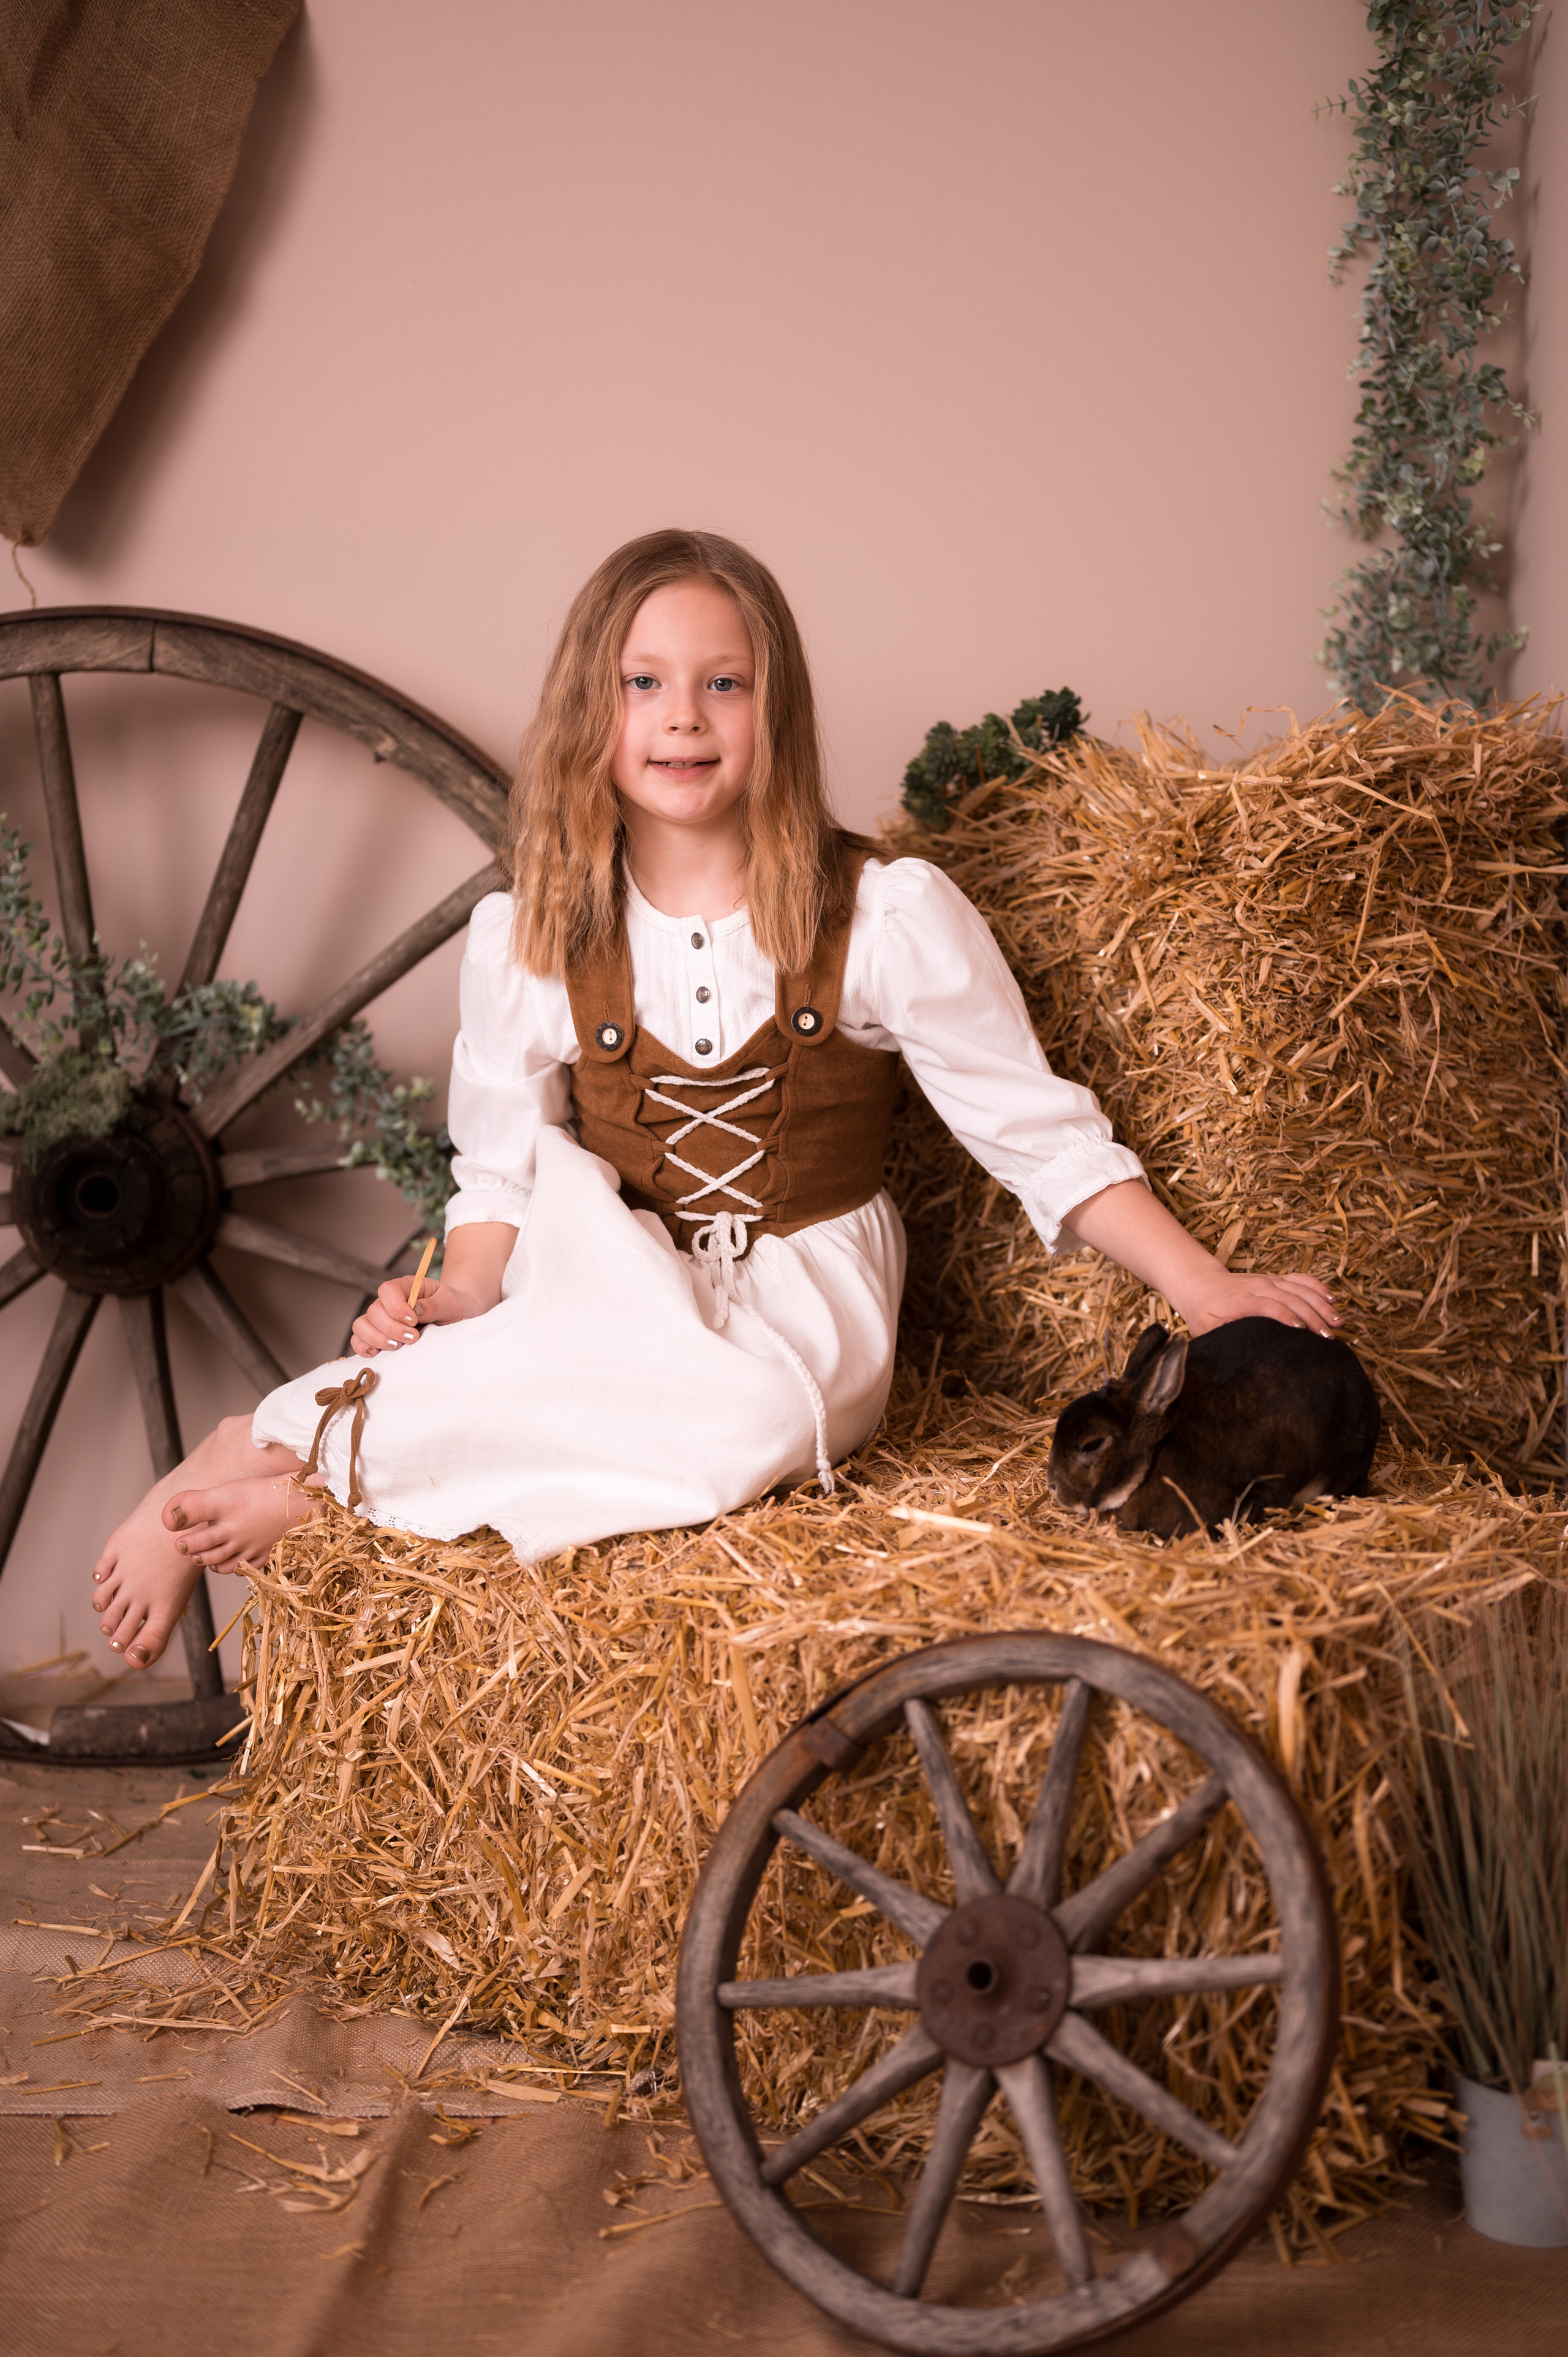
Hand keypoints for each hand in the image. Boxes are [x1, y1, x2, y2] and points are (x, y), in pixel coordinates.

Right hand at [351, 1273, 480, 1356]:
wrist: (456, 1319)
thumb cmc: (453, 1307)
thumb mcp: (451, 1303)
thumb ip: (435, 1305)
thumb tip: (415, 1310)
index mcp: (406, 1287)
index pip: (387, 1290)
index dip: (396, 1307)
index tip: (413, 1321)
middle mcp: (388, 1302)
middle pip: (374, 1312)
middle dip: (392, 1328)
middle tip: (413, 1338)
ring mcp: (380, 1320)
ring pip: (361, 1326)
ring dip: (377, 1339)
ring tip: (398, 1347)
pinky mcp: (378, 1336)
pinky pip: (358, 1340)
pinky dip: (363, 1348)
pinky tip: (378, 1354)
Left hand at [1171, 1266, 1340, 1338]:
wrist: (1201, 1283)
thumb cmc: (1203, 1311)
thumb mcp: (1206, 1328)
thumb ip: (1222, 1337)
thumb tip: (1237, 1352)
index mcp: (1240, 1300)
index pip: (1266, 1306)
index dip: (1284, 1317)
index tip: (1301, 1332)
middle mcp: (1258, 1287)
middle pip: (1290, 1298)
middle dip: (1311, 1316)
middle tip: (1329, 1337)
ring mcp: (1269, 1281)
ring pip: (1299, 1289)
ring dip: (1320, 1304)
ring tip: (1338, 1322)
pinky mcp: (1276, 1279)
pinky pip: (1300, 1279)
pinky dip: (1317, 1287)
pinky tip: (1332, 1299)